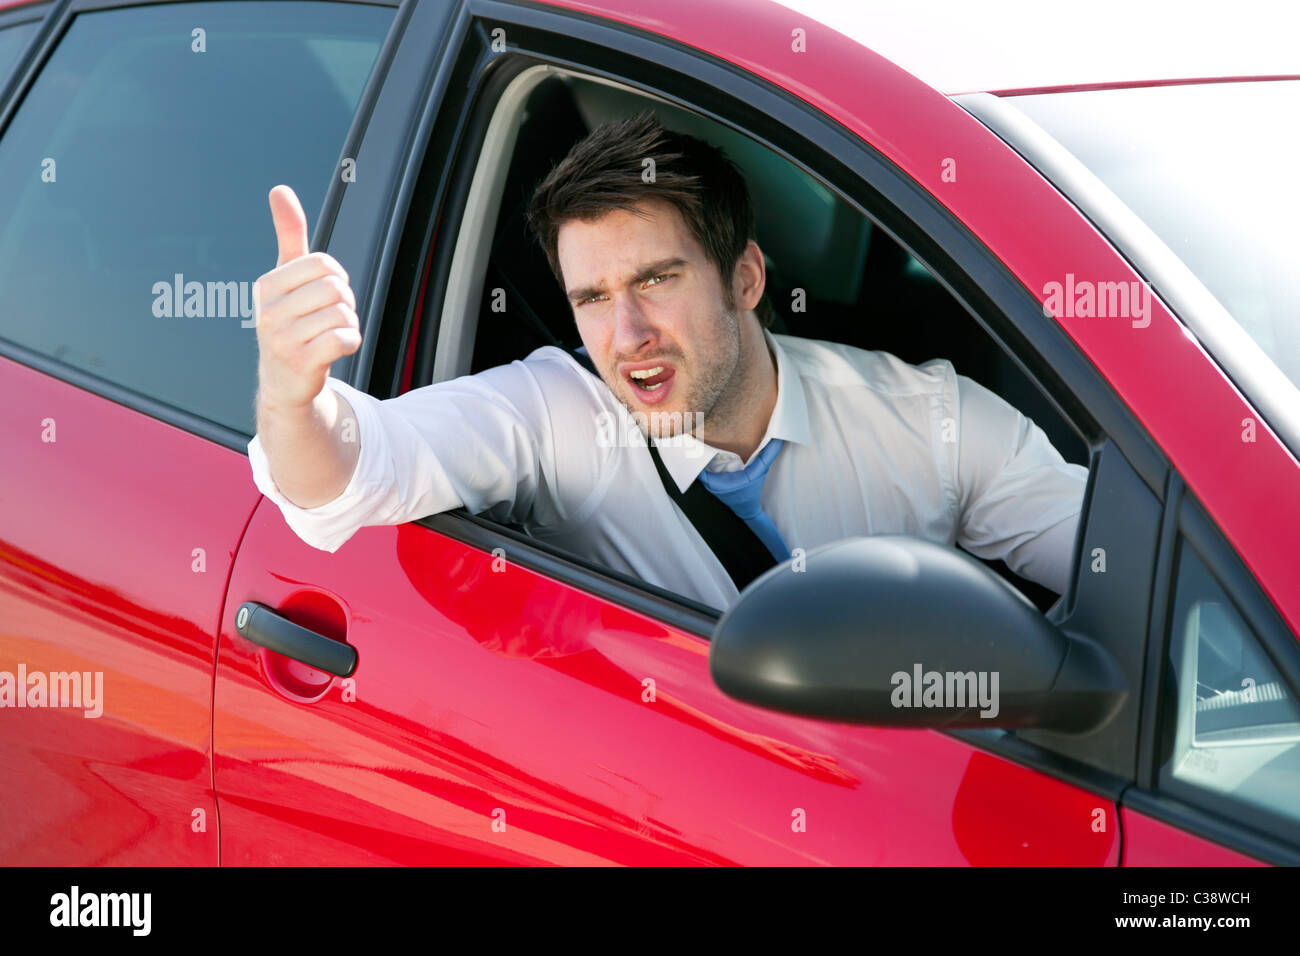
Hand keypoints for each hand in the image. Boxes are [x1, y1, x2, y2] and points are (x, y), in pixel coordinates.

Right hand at [253, 185, 360, 410]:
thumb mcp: (286, 279)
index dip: (337, 277)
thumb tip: (280, 190)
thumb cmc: (290, 324)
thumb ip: (288, 235)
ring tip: (331, 335)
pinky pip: (344, 339)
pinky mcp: (300, 363)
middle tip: (332, 318)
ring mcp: (281, 339)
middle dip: (346, 303)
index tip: (327, 294)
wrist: (284, 383)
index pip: (323, 263)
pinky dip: (351, 342)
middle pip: (336, 288)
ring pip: (343, 314)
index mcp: (267, 286)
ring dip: (349, 325)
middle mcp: (268, 311)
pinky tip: (337, 349)